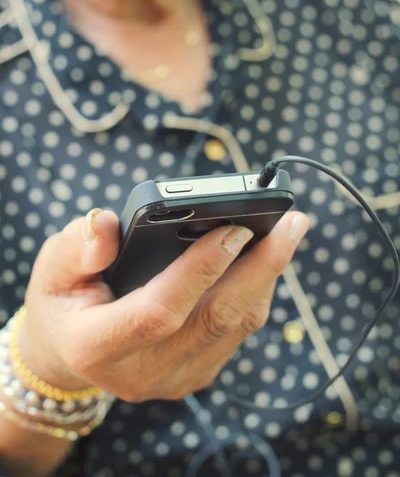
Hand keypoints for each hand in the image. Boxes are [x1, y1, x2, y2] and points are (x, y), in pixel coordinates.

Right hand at [19, 208, 309, 401]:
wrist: (69, 352)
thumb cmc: (63, 301)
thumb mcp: (53, 267)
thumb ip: (76, 246)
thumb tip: (108, 225)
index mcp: (98, 346)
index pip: (161, 310)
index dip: (201, 269)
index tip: (236, 228)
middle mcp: (142, 372)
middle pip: (216, 319)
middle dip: (261, 267)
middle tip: (291, 222)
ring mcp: (174, 379)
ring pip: (236, 326)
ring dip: (268, 276)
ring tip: (289, 230)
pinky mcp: (196, 373)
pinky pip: (238, 332)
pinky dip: (257, 291)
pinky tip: (267, 257)